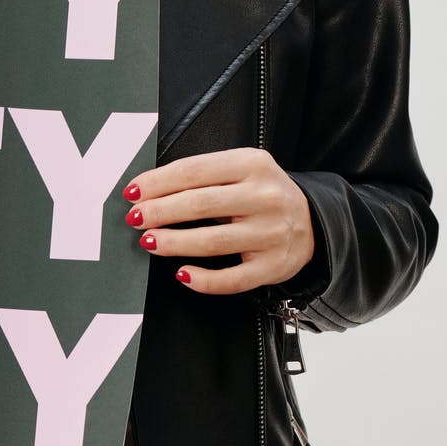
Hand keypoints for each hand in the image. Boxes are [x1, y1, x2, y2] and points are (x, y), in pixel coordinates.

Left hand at [121, 148, 315, 293]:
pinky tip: (182, 274)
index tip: (133, 192)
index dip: (158, 182)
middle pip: (201, 204)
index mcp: (253, 165)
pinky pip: (233, 279)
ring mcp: (272, 234)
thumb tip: (146, 190)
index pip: (194, 171)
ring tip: (148, 241)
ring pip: (213, 242)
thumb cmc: (261, 194)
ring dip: (174, 243)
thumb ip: (201, 176)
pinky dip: (204, 280)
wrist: (313, 221)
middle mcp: (266, 197)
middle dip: (160, 212)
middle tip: (135, 218)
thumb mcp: (240, 170)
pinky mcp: (274, 266)